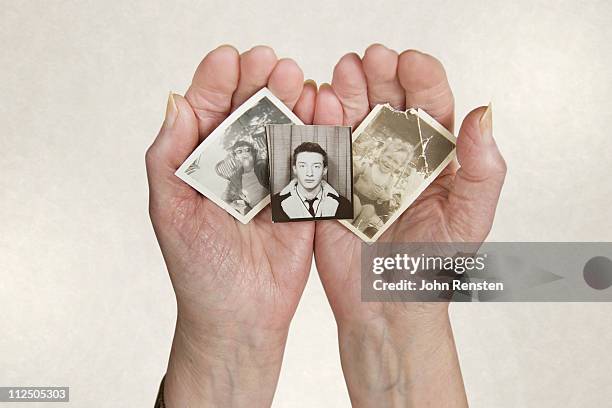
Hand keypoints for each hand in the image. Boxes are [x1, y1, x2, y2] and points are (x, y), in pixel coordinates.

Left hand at [145, 45, 315, 406]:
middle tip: (272, 63)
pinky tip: (322, 112)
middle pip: (252, 112)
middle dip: (261, 82)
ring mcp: (275, 180)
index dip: (218, 81)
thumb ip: (168, 159)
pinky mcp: (304, 198)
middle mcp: (241, 165)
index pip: (210, 111)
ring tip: (298, 81)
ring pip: (285, 129)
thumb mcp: (171, 212)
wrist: (240, 317)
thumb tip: (175, 102)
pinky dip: (319, 133)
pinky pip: (313, 161)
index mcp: (205, 164)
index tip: (229, 58)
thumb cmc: (198, 270)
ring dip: (292, 101)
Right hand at [313, 45, 505, 406]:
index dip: (421, 76)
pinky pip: (322, 146)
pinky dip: (318, 121)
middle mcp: (395, 153)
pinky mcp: (329, 181)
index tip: (409, 62)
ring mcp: (359, 164)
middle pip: (387, 100)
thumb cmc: (432, 265)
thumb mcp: (469, 218)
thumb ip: (483, 168)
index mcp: (432, 155)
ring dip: (346, 88)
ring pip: (351, 115)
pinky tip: (319, 103)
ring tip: (344, 71)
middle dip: (379, 73)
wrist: (387, 304)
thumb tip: (485, 112)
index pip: (430, 103)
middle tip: (371, 58)